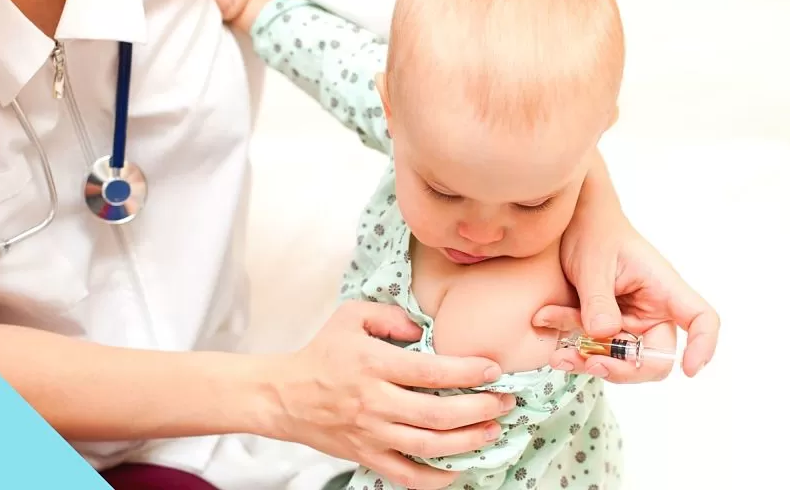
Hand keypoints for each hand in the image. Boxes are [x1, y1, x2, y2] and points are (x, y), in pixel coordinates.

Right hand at [273, 301, 512, 489]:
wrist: (284, 395)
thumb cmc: (323, 351)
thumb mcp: (351, 316)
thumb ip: (391, 315)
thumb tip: (426, 330)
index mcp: (373, 364)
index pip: (430, 371)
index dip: (467, 371)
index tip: (493, 370)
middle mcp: (374, 401)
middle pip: (437, 413)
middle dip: (479, 409)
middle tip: (505, 402)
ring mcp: (371, 433)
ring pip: (428, 446)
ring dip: (468, 442)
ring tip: (493, 431)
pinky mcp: (366, 455)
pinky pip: (406, 476)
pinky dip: (436, 479)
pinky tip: (460, 468)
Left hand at [535, 212, 719, 382]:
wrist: (570, 224)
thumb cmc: (592, 233)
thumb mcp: (592, 263)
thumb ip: (598, 298)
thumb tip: (604, 334)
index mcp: (663, 288)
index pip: (701, 319)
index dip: (703, 346)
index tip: (690, 370)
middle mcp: (651, 310)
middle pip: (655, 358)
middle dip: (622, 368)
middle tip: (589, 364)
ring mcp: (628, 321)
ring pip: (617, 360)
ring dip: (586, 359)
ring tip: (556, 353)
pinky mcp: (604, 327)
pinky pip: (593, 349)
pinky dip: (571, 347)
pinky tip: (548, 327)